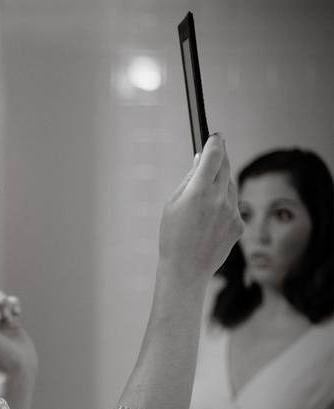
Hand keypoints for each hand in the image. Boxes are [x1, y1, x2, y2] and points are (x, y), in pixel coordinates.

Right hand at [158, 134, 243, 284]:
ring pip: (230, 186)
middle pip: (226, 166)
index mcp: (199, 192)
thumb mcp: (172, 204)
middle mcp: (219, 199)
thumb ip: (189, 179)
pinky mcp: (239, 224)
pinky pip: (233, 205)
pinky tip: (209, 220)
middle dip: (220, 158)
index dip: (215, 142)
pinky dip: (223, 205)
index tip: (216, 136)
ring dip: (220, 184)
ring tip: (202, 200)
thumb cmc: (173, 236)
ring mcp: (232, 212)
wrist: (186, 269)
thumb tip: (202, 160)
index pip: (214, 155)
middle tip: (214, 154)